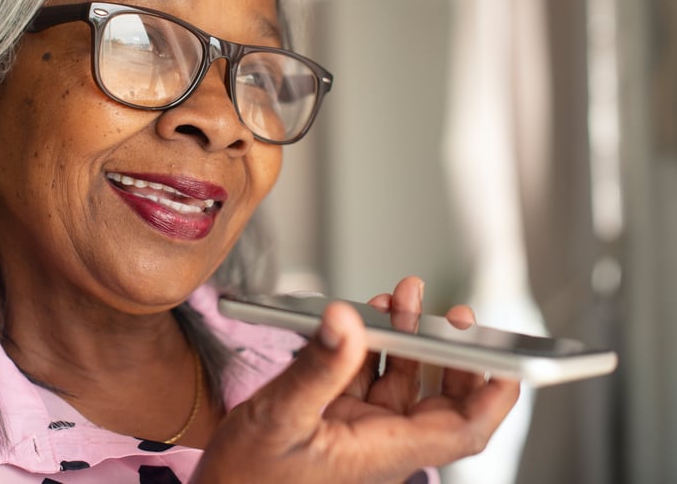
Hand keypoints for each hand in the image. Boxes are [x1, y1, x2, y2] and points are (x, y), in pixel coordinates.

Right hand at [192, 277, 518, 483]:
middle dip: (451, 354)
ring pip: (402, 382)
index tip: (513, 358)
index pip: (464, 429)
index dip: (495, 395)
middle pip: (441, 401)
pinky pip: (365, 377)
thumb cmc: (247, 481)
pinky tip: (365, 317)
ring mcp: (358, 430)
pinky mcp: (334, 419)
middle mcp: (380, 443)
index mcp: (383, 454)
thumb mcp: (279, 418)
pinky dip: (369, 345)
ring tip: (403, 296)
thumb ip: (318, 368)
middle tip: (455, 315)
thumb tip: (347, 320)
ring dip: (407, 338)